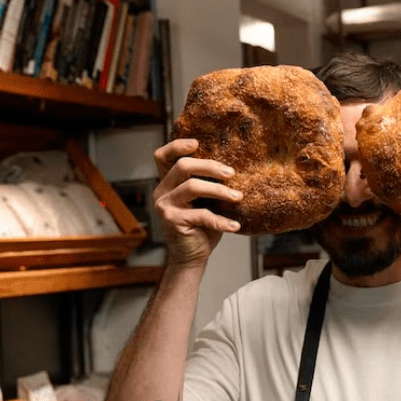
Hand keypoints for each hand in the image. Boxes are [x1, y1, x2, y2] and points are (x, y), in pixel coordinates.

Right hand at [152, 138, 241, 267]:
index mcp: (167, 183)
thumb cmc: (201, 227)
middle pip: (183, 166)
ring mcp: (165, 206)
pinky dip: (221, 221)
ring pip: (192, 187)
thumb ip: (208, 185)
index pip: (162, 156)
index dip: (177, 146)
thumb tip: (235, 168)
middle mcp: (162, 191)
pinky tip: (235, 225)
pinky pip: (202, 215)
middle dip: (210, 166)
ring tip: (238, 197)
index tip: (198, 143)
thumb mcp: (204, 202)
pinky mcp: (173, 221)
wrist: (191, 257)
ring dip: (219, 191)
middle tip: (232, 174)